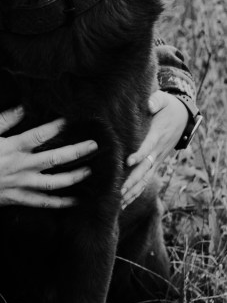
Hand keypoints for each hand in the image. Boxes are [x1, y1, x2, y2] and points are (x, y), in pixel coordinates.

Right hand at [0, 105, 97, 210]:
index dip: (56, 126)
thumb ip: (3, 120)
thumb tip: (21, 108)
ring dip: (74, 177)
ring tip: (89, 171)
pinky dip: (60, 203)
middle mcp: (21, 167)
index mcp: (12, 148)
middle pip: (55, 159)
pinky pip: (43, 203)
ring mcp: (22, 185)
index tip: (69, 120)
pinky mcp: (19, 198)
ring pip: (54, 183)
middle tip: (94, 146)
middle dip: (77, 152)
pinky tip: (74, 200)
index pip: (39, 135)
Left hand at [121, 91, 188, 208]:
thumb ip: (156, 101)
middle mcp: (158, 150)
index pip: (148, 146)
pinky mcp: (156, 162)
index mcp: (158, 134)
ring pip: (146, 177)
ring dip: (134, 190)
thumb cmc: (168, 106)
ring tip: (120, 203)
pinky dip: (137, 191)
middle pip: (145, 168)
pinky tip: (126, 202)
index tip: (128, 161)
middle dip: (132, 180)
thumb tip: (149, 105)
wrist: (183, 116)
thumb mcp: (163, 99)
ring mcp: (158, 158)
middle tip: (119, 191)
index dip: (139, 154)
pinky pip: (147, 178)